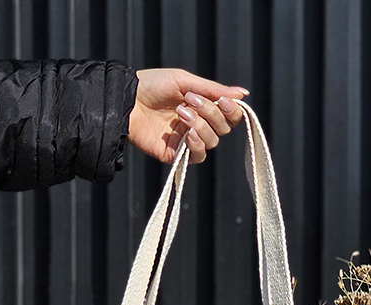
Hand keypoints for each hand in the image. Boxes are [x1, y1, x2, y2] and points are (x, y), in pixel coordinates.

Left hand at [129, 68, 246, 164]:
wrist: (127, 100)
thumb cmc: (153, 85)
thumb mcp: (185, 81)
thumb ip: (214, 90)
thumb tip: (244, 94)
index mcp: (203, 106)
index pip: (229, 115)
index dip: (232, 110)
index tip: (223, 101)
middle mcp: (198, 124)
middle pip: (223, 128)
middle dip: (211, 113)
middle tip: (191, 100)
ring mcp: (187, 140)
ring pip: (212, 141)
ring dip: (200, 125)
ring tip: (180, 113)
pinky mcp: (176, 154)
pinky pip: (198, 156)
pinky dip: (197, 145)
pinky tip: (187, 134)